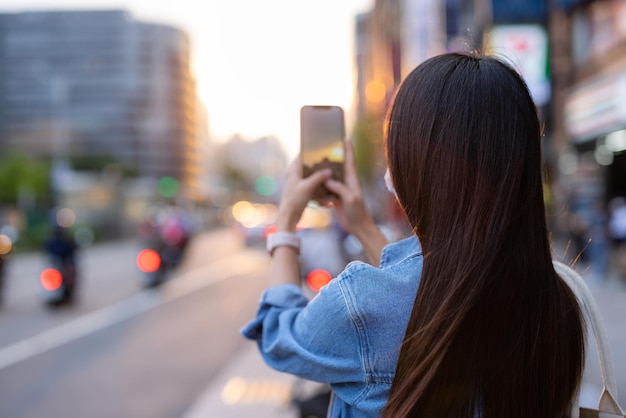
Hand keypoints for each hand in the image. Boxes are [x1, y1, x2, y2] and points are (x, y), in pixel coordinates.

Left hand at [276, 157, 331, 231]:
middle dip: (318, 164)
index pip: (302, 155)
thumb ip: (319, 177)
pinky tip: (327, 185)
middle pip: (308, 165)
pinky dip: (318, 184)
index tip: (322, 149)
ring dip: (319, 174)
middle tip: (330, 161)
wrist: (289, 216)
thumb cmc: (295, 199)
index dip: (311, 151)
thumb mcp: (308, 187)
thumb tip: (330, 170)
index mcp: (293, 169)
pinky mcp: (301, 190)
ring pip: (310, 174)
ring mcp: (298, 182)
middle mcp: (294, 174)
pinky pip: (312, 183)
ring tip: (331, 171)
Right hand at [324, 140, 388, 264]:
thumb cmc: (357, 212)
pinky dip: (321, 183)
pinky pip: (327, 187)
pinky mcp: (336, 196)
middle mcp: (347, 182)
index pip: (350, 161)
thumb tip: (328, 179)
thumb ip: (340, 188)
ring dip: (326, 169)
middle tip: (325, 146)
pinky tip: (313, 180)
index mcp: (352, 180)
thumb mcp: (350, 199)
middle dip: (334, 155)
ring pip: (332, 176)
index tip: (345, 138)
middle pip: (340, 165)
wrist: (358, 226)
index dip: (348, 149)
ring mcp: (341, 189)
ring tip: (316, 160)